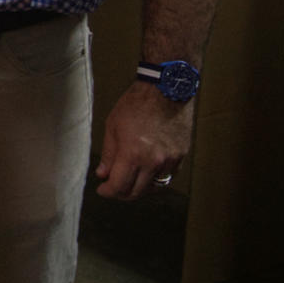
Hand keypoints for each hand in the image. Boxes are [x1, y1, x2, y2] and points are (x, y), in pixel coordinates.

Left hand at [93, 83, 192, 198]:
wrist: (165, 89)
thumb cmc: (136, 104)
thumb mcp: (113, 126)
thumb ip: (108, 154)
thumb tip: (103, 174)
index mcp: (133, 153)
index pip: (118, 186)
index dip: (108, 192)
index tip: (102, 189)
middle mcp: (153, 161)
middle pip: (136, 192)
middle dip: (121, 193)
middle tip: (114, 187)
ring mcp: (169, 160)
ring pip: (153, 187)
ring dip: (139, 187)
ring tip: (130, 179)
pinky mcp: (181, 155)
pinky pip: (168, 177)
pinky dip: (156, 178)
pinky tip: (147, 171)